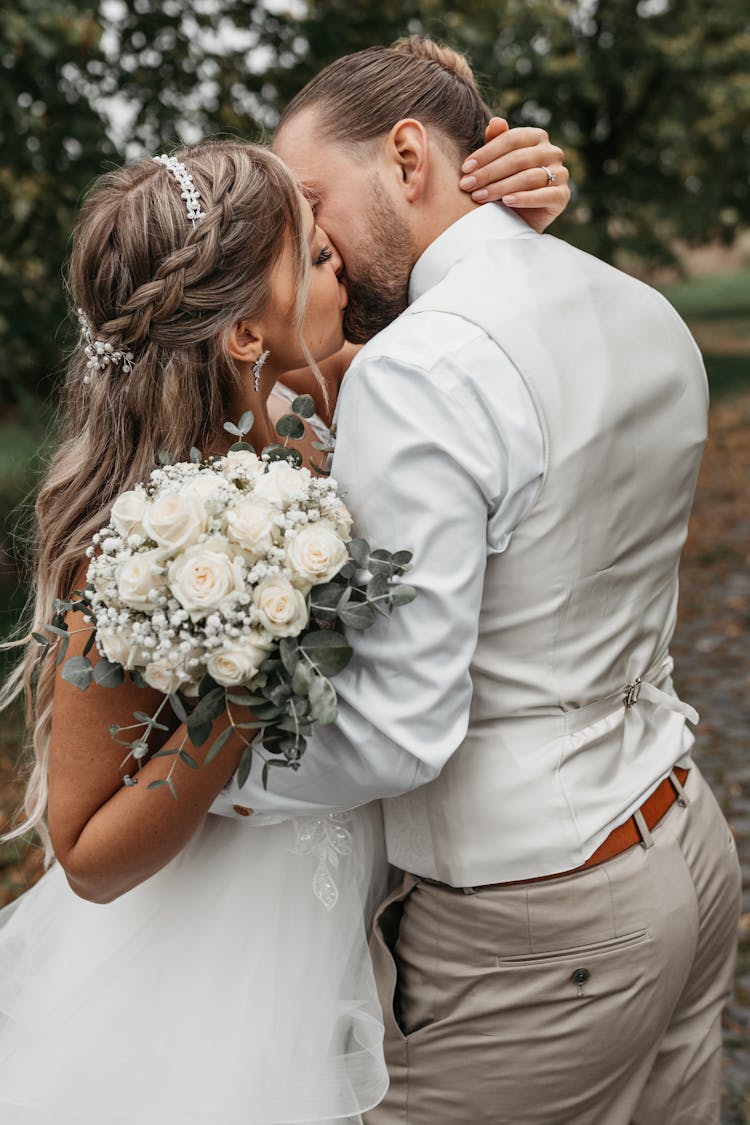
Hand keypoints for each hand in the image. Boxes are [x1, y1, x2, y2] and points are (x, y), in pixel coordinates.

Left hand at [459, 117, 570, 233]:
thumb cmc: (505, 185)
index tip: (465, 168)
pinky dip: (524, 198)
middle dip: (489, 172)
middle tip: (467, 185)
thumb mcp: (497, 163)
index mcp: (536, 137)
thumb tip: (496, 121)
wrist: (519, 220)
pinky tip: (506, 202)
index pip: (511, 139)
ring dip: (500, 187)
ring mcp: (561, 173)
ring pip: (529, 177)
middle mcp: (552, 151)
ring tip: (479, 197)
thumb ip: (496, 142)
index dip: (486, 153)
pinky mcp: (563, 196)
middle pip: (518, 158)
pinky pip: (544, 195)